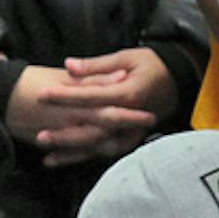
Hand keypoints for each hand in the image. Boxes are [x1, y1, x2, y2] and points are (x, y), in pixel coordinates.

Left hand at [2, 49, 171, 166]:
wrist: (179, 81)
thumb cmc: (151, 65)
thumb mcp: (127, 57)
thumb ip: (96, 65)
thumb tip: (68, 66)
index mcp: (129, 94)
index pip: (92, 97)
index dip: (66, 97)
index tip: (42, 95)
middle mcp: (130, 118)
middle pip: (94, 129)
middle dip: (65, 134)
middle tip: (39, 135)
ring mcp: (131, 132)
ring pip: (98, 146)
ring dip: (72, 151)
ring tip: (46, 153)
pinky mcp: (129, 139)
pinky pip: (103, 152)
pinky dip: (80, 157)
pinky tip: (58, 160)